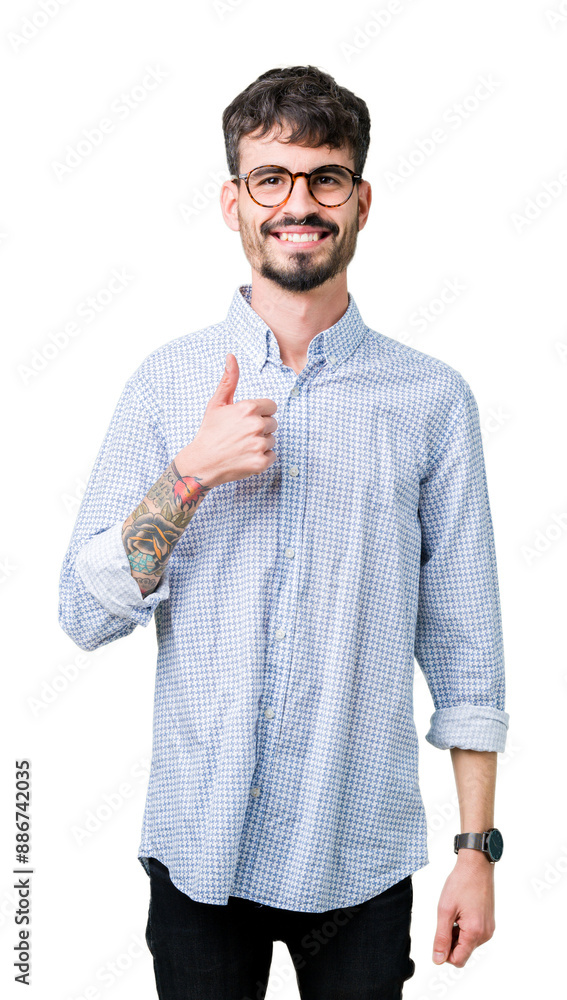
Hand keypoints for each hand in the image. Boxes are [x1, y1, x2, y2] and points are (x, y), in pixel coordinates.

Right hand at [175, 353, 277, 487]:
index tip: (245, 420)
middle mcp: (256, 425)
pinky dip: (261, 458)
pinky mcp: (260, 463)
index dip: (259, 413)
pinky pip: (272, 456)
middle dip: (261, 429)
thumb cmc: (209, 431)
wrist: (202, 463)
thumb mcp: (216, 403)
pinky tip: (245, 457)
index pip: (271, 407)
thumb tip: (231, 355)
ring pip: (272, 440)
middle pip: (273, 424)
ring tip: (242, 446)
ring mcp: (259, 445)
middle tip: (241, 435)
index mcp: (248, 408)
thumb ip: (228, 380)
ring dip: (261, 444)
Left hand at [432, 853, 495, 966]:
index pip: (458, 960)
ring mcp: (489, 928)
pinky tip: (461, 911)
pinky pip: (474, 934)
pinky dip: (465, 928)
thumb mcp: (445, 910)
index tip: (438, 936)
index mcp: (475, 933)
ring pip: (468, 943)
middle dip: (451, 940)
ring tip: (454, 913)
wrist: (476, 865)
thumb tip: (438, 959)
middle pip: (463, 951)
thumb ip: (441, 937)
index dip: (444, 953)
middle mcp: (485, 934)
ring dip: (457, 934)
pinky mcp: (489, 922)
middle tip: (445, 919)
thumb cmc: (461, 883)